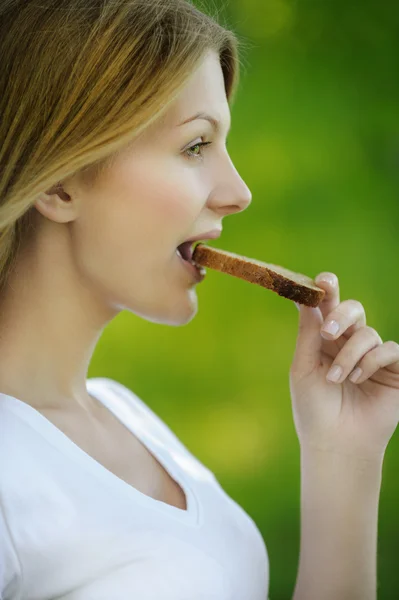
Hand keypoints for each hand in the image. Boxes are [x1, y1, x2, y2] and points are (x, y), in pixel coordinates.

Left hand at [289, 272, 398, 459]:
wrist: (335, 442)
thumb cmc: (314, 408)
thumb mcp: (304, 368)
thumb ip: (308, 333)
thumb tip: (308, 299)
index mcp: (325, 339)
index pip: (327, 306)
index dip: (327, 289)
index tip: (324, 282)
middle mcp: (349, 342)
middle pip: (353, 309)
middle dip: (341, 315)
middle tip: (328, 333)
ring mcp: (372, 355)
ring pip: (368, 333)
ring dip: (350, 355)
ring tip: (337, 379)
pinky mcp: (393, 370)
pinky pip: (389, 349)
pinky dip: (371, 362)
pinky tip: (358, 379)